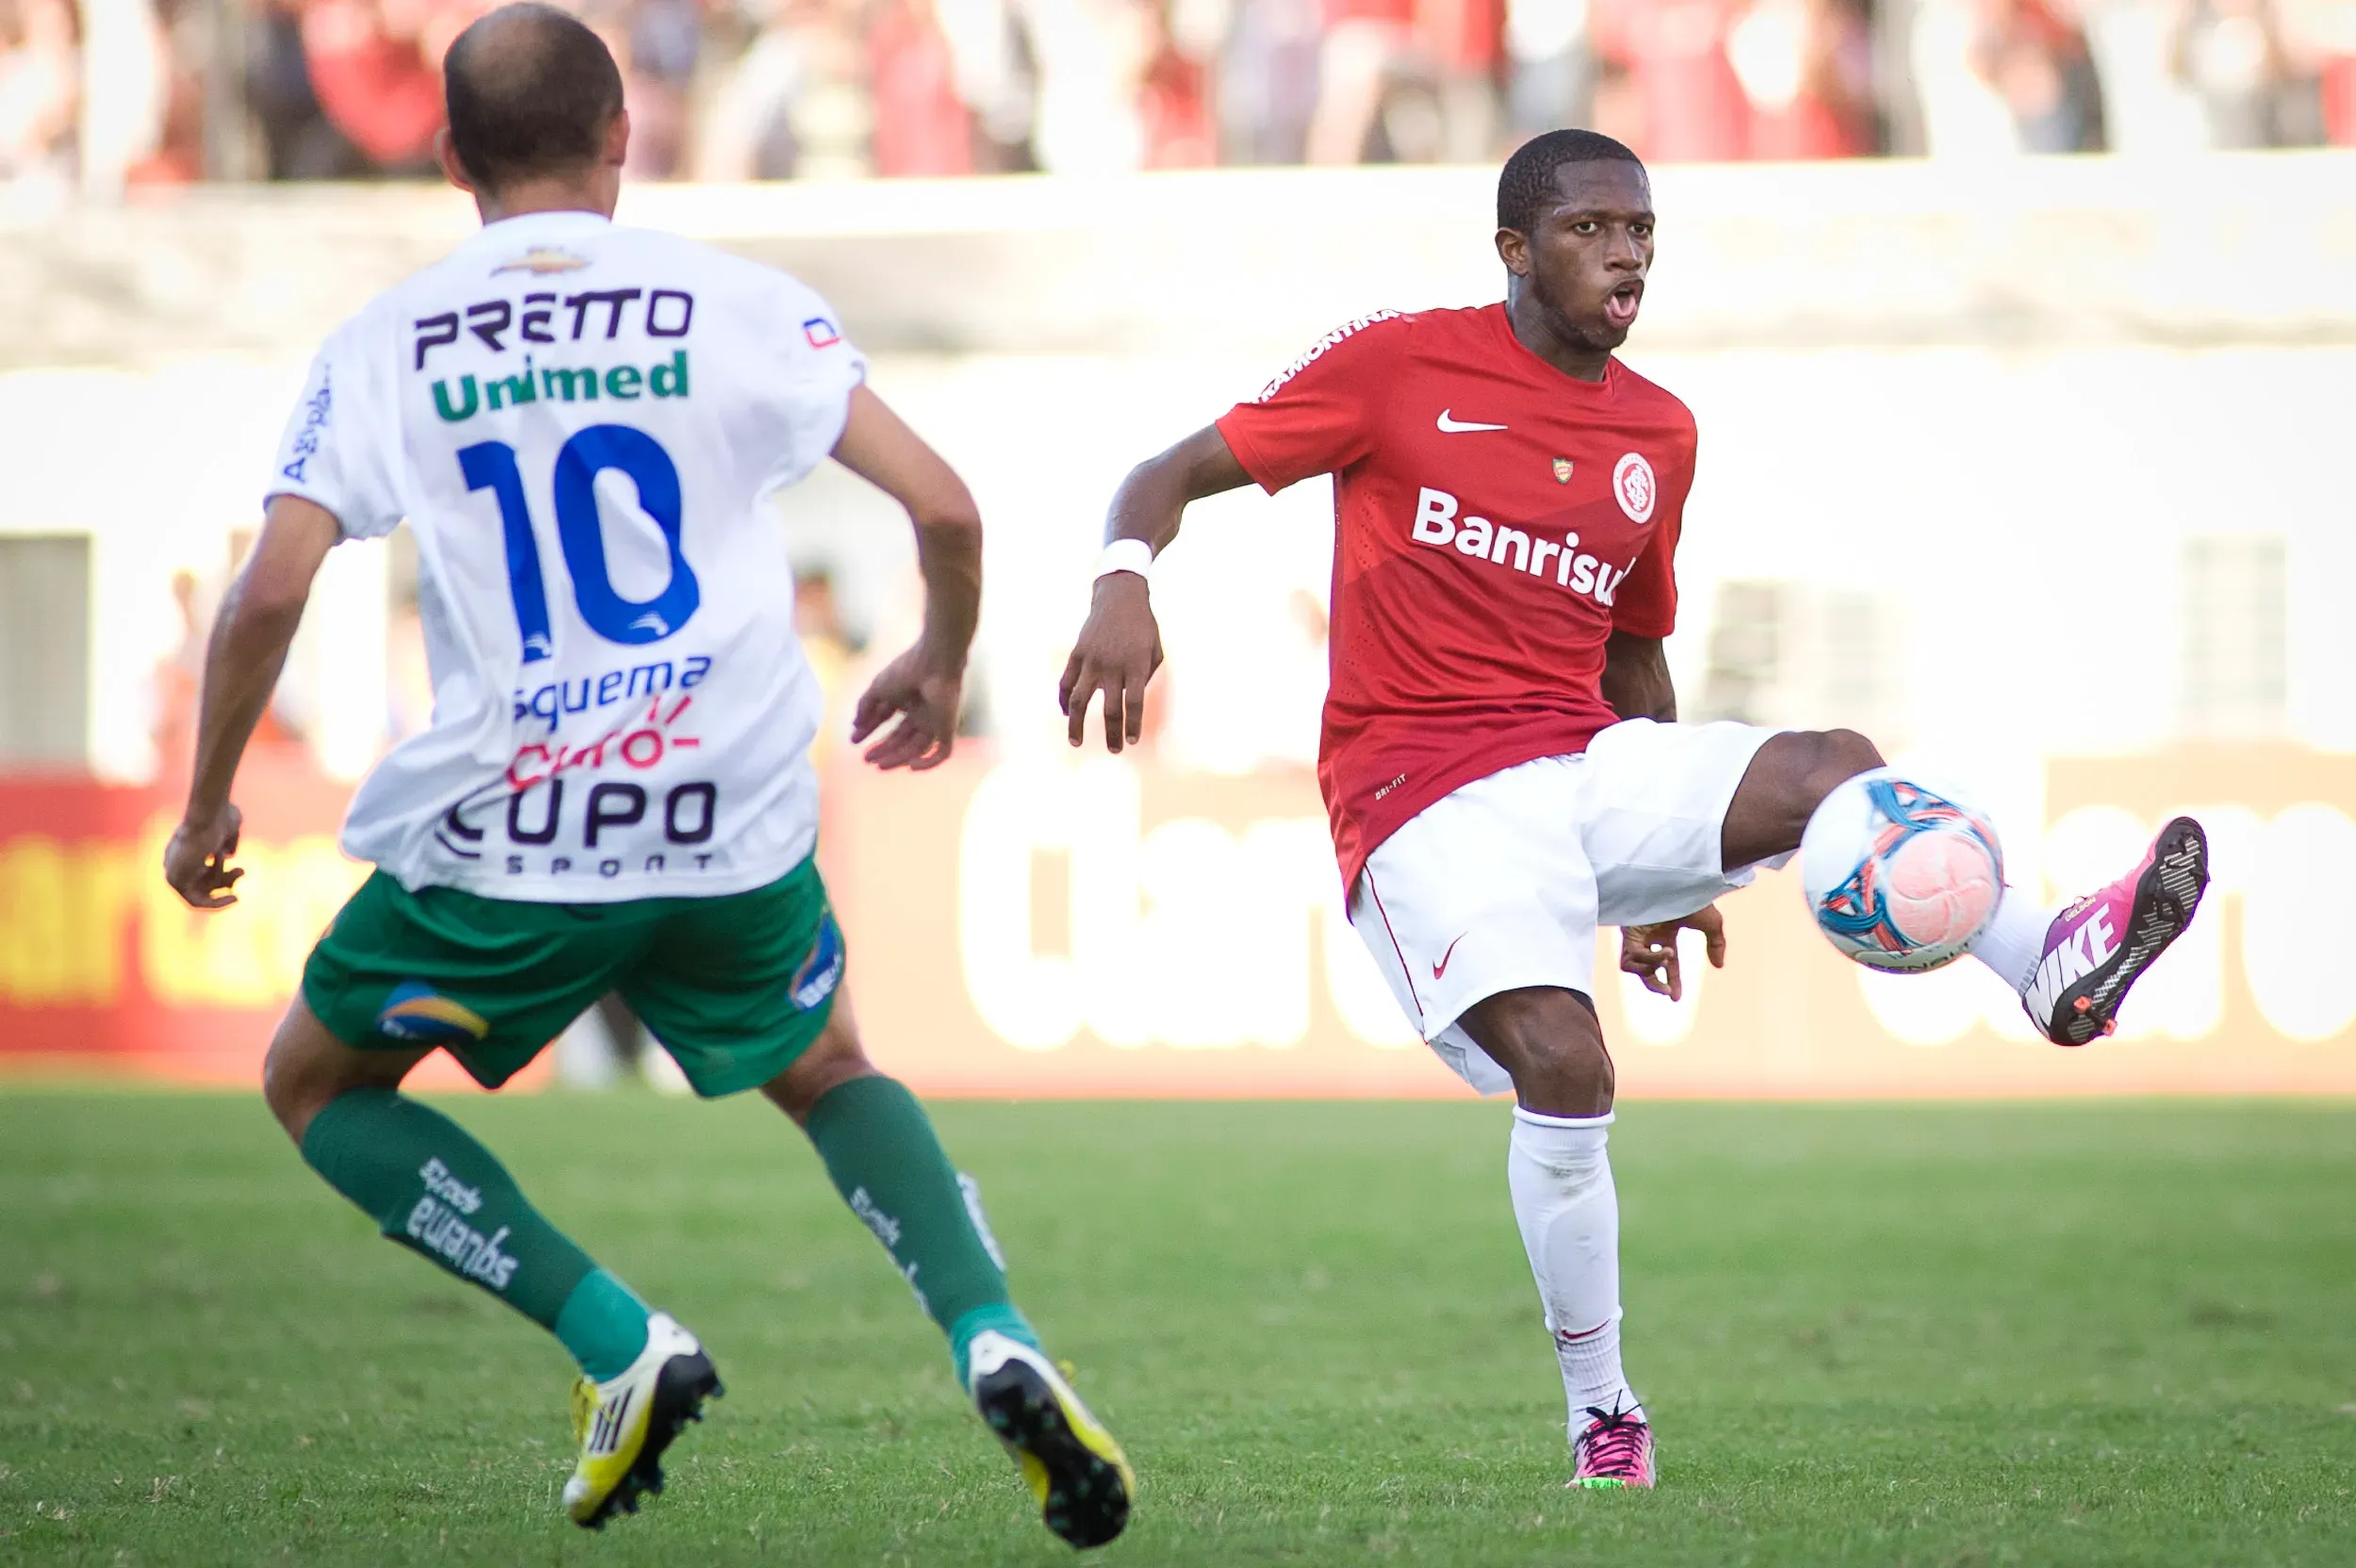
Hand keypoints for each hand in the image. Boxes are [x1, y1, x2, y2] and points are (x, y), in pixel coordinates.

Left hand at [163, 803, 244, 909]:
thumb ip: (228, 841)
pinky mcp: (174, 881)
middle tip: (242, 872)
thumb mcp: (229, 826)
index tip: (241, 871)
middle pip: (199, 881)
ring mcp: (172, 871)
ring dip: (224, 884)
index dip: (220, 872)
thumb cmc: (220, 815)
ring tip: (239, 870)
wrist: (207, 816)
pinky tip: (232, 897)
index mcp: (182, 845)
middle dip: (225, 880)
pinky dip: (214, 903)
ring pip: (200, 891)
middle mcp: (174, 860)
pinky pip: (195, 901)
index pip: (199, 868)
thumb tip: (229, 855)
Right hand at [850, 645, 962, 769]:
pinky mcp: (949, 729)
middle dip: (883, 749)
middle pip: (901, 737)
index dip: (870, 730)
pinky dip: (928, 763)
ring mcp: (936, 721)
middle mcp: (921, 711)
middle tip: (866, 759)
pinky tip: (910, 766)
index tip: (854, 740)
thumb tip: (855, 725)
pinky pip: (942, 753)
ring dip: (898, 758)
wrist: (935, 663)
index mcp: (906, 697)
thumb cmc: (906, 670)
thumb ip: (865, 705)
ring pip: (917, 748)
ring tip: (879, 765)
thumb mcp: (878, 687)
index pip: (886, 719)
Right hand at [1058, 572, 1162, 751]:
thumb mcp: (1155, 650)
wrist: (1119, 596)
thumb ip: (1147, 677)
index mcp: (1137, 666)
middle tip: (1114, 750)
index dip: (1132, 725)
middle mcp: (1113, 666)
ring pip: (1080, 700)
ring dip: (1077, 725)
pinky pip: (1066, 683)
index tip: (1131, 741)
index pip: (1135, 703)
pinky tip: (1068, 714)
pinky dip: (1064, 700)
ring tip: (1076, 743)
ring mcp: (1092, 660)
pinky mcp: (1077, 654)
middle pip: (1110, 709)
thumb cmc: (1143, 627)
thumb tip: (1131, 703)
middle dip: (1112, 733)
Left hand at [1619, 905, 1726, 1000]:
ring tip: (1668, 959)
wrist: (1680, 879)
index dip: (1672, 982)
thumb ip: (1716, 944)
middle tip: (1668, 993)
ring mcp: (1636, 932)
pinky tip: (1663, 953)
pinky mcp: (1626, 930)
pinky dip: (1646, 960)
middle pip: (1645, 969)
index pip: (1667, 964)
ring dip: (1653, 970)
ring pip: (1633, 966)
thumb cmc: (1693, 895)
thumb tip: (1720, 965)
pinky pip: (1629, 957)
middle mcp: (1648, 934)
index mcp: (1665, 933)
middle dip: (1655, 984)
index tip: (1677, 999)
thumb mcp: (1711, 922)